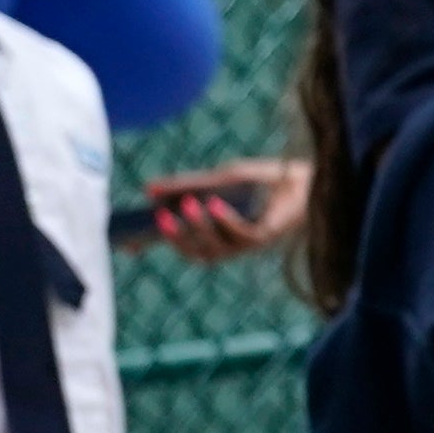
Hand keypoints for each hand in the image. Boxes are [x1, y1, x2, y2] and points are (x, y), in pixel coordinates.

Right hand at [145, 160, 309, 263]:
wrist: (306, 177)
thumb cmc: (265, 180)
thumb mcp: (218, 178)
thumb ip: (186, 186)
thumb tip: (148, 189)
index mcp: (217, 232)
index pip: (181, 245)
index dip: (155, 246)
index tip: (127, 243)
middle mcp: (231, 243)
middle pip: (196, 254)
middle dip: (175, 238)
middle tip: (159, 217)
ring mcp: (249, 243)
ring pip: (216, 250)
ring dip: (199, 228)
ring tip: (189, 204)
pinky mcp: (268, 236)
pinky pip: (242, 236)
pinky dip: (225, 221)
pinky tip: (215, 204)